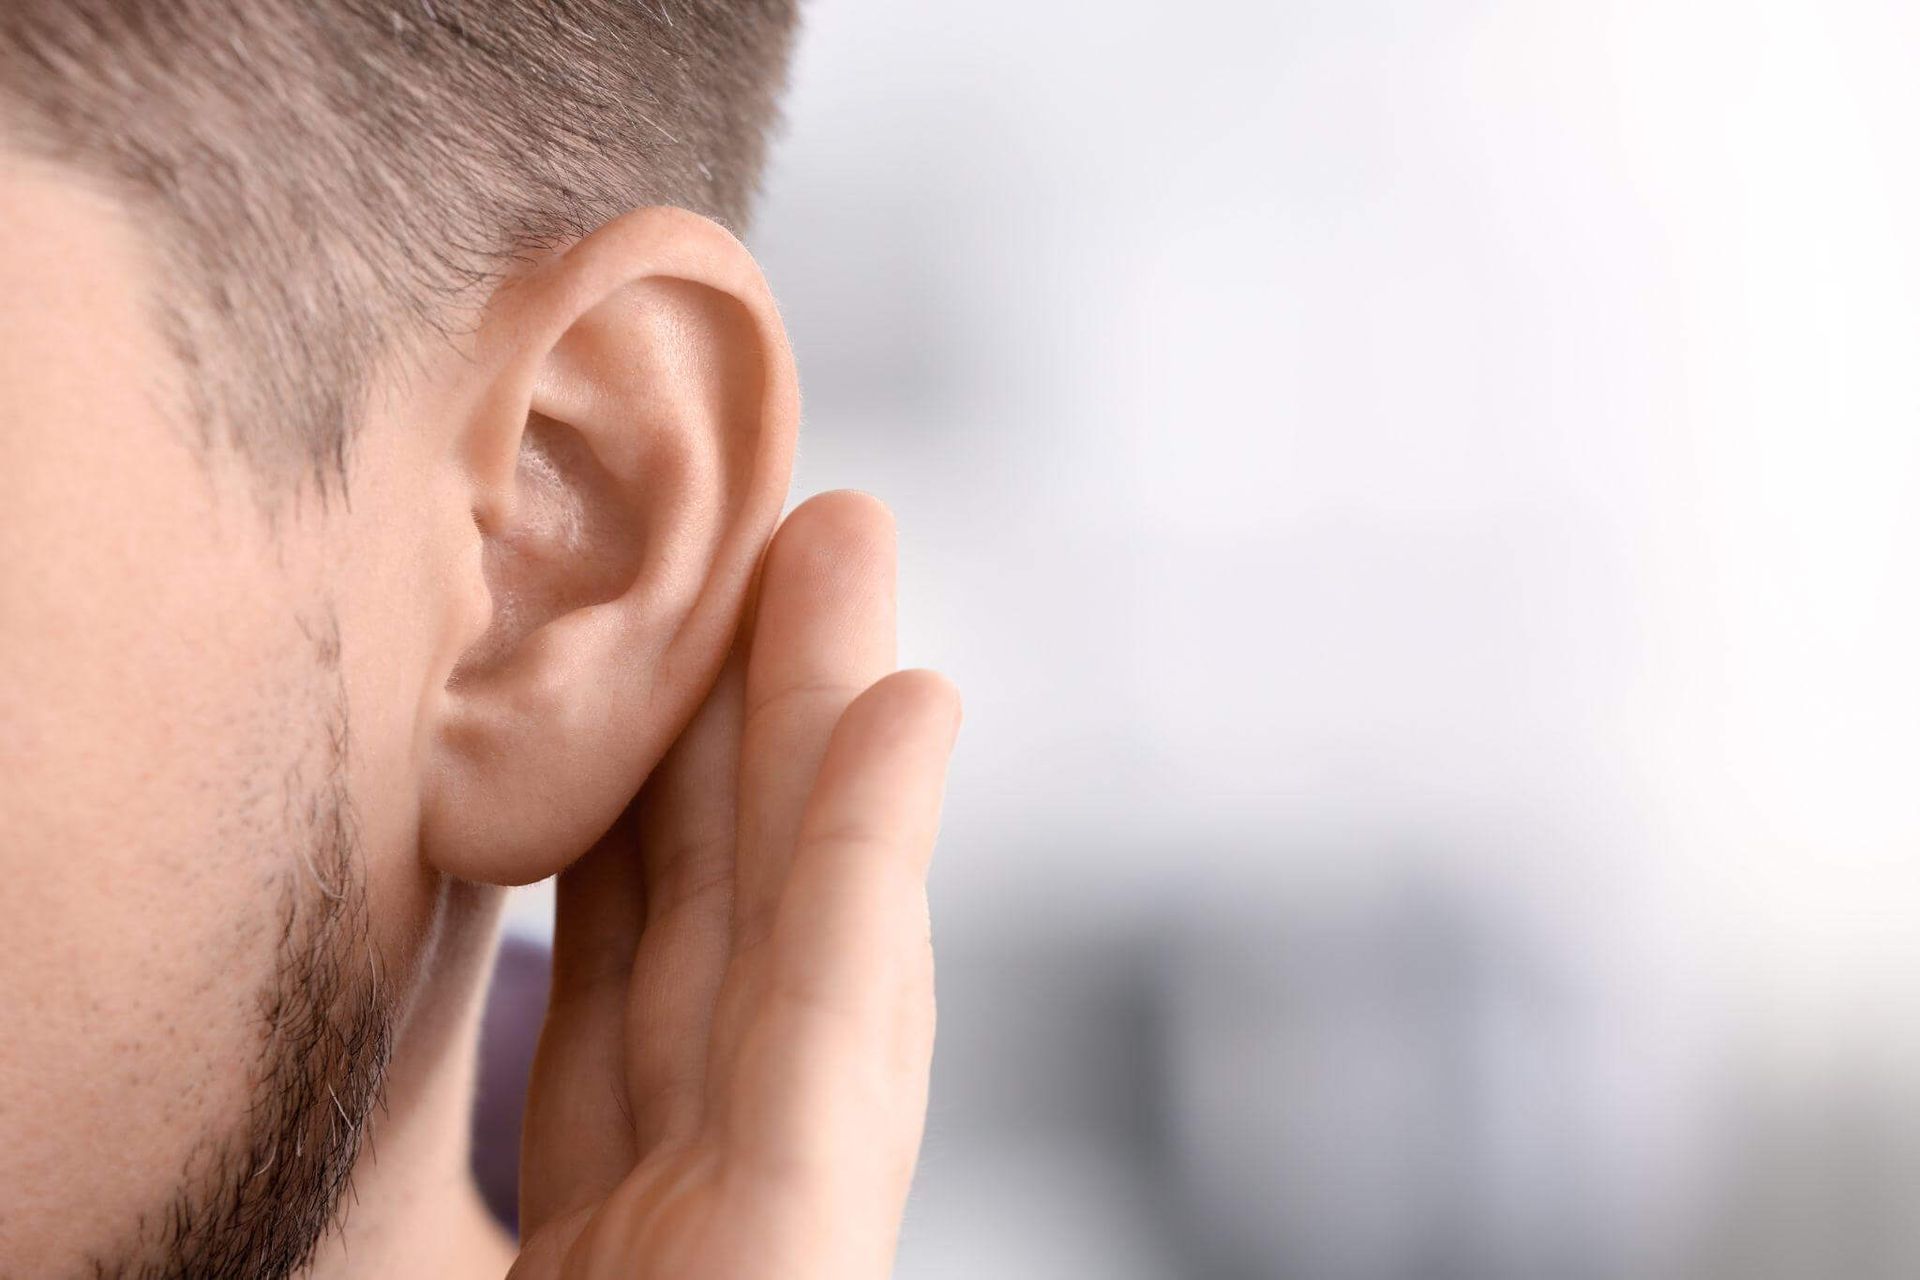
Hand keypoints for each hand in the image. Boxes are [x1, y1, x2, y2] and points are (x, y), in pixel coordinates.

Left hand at [509, 491, 960, 1279]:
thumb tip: (353, 962)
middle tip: (772, 525)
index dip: (640, 807)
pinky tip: (913, 704)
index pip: (627, 992)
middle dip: (752, 718)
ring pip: (793, 930)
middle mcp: (686, 1219)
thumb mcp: (456, 1273)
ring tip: (844, 539)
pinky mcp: (796, 1247)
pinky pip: (830, 1033)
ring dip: (828, 724)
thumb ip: (507, 1115)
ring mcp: (755, 1236)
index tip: (638, 660)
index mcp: (608, 1238)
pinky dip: (869, 855)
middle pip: (724, 920)